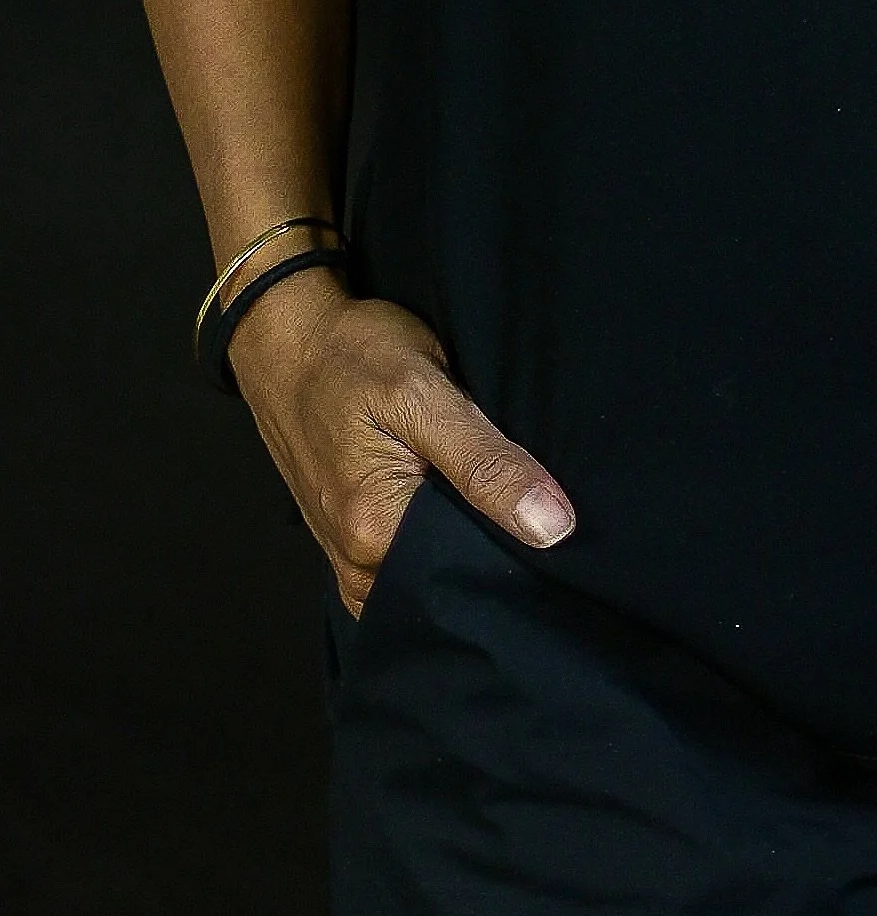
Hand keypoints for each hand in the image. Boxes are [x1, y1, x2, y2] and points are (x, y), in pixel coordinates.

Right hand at [227, 266, 574, 615]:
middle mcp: (355, 562)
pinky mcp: (345, 533)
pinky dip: (432, 531)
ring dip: (459, 539)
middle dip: (489, 551)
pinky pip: (401, 555)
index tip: (553, 526)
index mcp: (375, 537)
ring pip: (425, 569)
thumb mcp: (424, 393)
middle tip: (526, 502)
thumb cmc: (349, 355)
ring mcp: (345, 552)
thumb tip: (553, 527)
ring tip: (492, 495)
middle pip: (445, 580)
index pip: (470, 577)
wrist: (284, 335)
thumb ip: (485, 462)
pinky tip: (455, 496)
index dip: (518, 554)